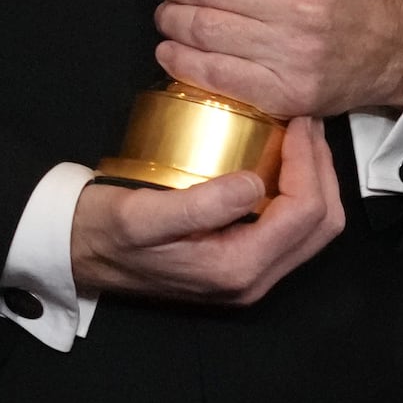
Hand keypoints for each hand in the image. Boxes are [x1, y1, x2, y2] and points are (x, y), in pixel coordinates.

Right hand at [70, 115, 344, 307]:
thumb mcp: (142, 215)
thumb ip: (200, 206)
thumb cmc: (104, 233)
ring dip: (314, 180)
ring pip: (312, 230)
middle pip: (322, 226)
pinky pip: (290, 229)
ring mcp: (250, 276)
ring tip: (296, 138)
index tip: (295, 121)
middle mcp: (252, 280)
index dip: (310, 163)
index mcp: (236, 269)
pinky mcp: (242, 263)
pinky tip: (277, 161)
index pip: (304, 214)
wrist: (78, 253)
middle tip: (305, 125)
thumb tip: (255, 184)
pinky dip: (296, 192)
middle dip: (323, 170)